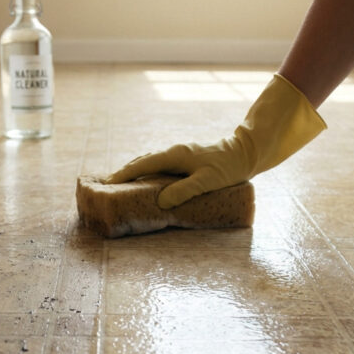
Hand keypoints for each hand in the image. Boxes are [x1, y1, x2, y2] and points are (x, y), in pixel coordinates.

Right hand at [105, 74, 324, 208]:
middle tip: (107, 187)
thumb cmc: (228, 168)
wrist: (246, 152)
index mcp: (174, 156)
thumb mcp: (207, 182)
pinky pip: (159, 165)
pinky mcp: (185, 159)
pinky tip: (147, 181)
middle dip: (124, 173)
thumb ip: (184, 191)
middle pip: (142, 162)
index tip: (108, 184)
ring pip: (150, 162)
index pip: (142, 165)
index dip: (124, 175)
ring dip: (135, 172)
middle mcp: (173, 152)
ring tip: (121, 185)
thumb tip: (161, 201)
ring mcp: (179, 155)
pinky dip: (147, 172)